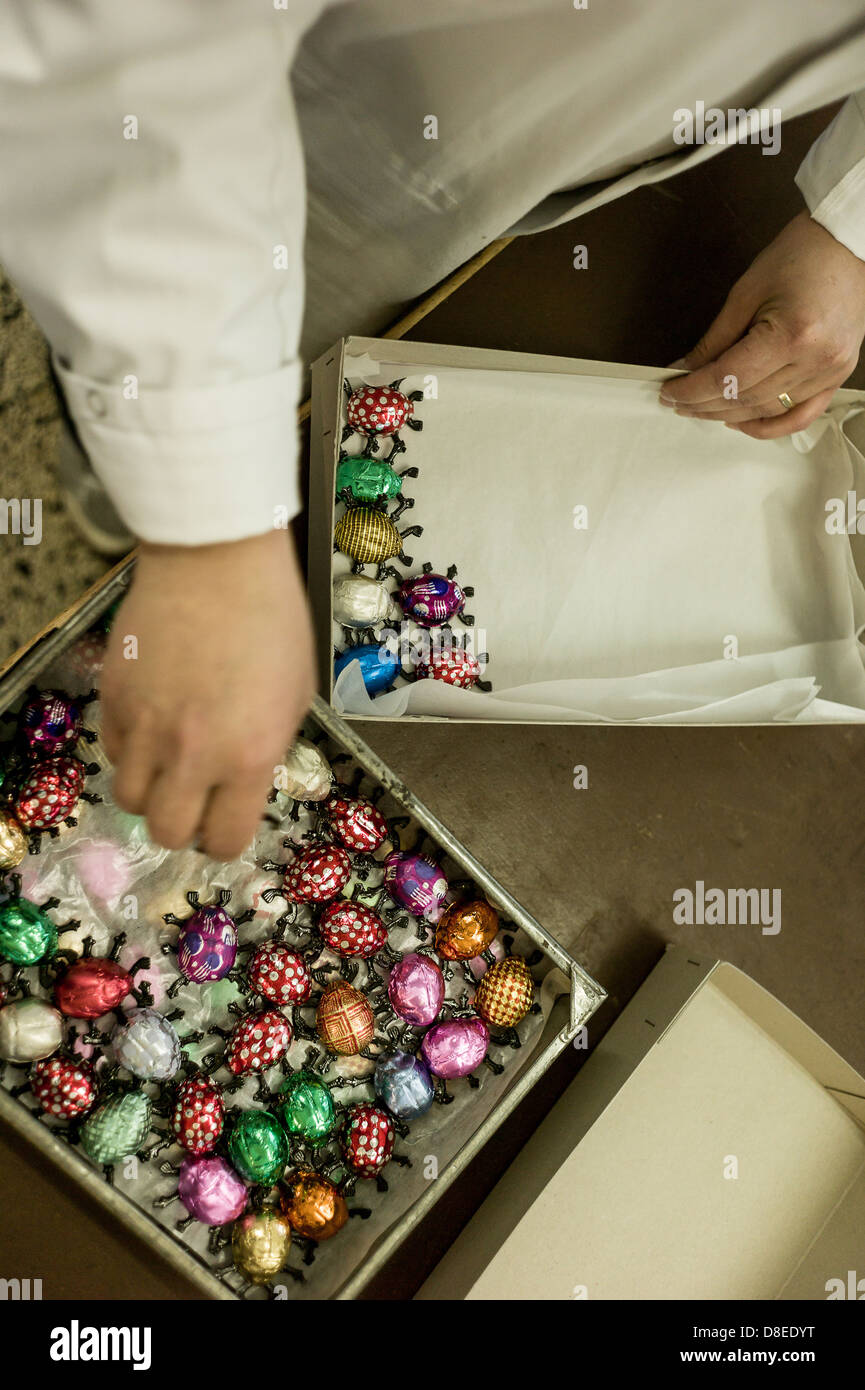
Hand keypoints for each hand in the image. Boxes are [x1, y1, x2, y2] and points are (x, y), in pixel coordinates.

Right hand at [101, 529, 315, 858]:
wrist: (217, 563)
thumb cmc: (271, 619)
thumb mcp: (296, 694)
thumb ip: (269, 747)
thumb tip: (248, 778)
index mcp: (249, 756)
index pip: (226, 838)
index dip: (226, 839)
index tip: (226, 825)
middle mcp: (193, 753)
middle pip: (168, 832)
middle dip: (184, 825)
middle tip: (195, 802)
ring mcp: (148, 727)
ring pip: (129, 799)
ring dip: (151, 792)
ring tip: (169, 767)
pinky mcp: (116, 699)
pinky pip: (113, 751)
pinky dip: (130, 751)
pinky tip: (153, 727)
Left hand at [659, 210, 864, 436]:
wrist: (845, 246)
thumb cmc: (801, 256)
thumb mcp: (746, 293)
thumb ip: (714, 339)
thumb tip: (685, 370)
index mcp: (791, 335)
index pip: (728, 378)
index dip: (691, 390)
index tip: (668, 392)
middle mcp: (814, 360)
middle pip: (745, 399)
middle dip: (704, 404)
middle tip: (676, 402)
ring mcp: (829, 372)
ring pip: (766, 410)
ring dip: (728, 414)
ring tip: (700, 408)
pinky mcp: (836, 376)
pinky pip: (799, 416)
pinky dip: (767, 425)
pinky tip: (739, 422)